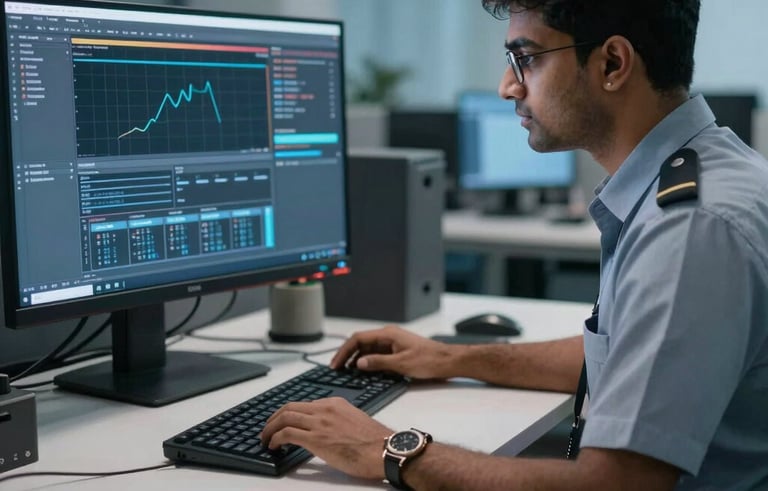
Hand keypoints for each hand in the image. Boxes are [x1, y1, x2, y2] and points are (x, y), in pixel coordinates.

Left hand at [260, 397, 391, 478]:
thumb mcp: (355, 422)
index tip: (284, 422)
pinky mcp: (316, 439)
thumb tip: (327, 433)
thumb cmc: (376, 443)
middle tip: (268, 428)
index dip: (289, 414)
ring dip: (269, 429)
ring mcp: (320, 422)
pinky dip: (274, 438)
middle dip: (274, 418)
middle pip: (289, 407)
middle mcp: (325, 409)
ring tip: (265, 439)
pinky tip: (273, 446)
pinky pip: (286, 434)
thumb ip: (338, 422)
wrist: (385, 450)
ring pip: (284, 418)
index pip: (305, 404)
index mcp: (335, 403)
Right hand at [330, 325, 457, 378]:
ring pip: (368, 349)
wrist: (448, 361)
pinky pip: (377, 355)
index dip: (344, 351)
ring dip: (356, 359)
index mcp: (388, 334)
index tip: (336, 363)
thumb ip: (379, 363)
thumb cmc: (430, 360)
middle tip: (336, 368)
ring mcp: (393, 343)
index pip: (358, 339)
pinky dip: (367, 362)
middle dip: (347, 355)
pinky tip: (363, 372)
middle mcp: (389, 336)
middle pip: (361, 343)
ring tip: (346, 371)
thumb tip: (360, 363)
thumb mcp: (402, 364)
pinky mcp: (397, 351)